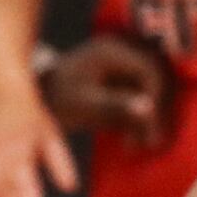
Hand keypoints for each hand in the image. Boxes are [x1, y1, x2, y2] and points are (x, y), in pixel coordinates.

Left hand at [41, 34, 170, 147]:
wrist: (40, 98)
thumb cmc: (57, 98)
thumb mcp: (84, 104)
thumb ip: (116, 105)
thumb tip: (149, 108)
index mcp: (113, 51)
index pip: (150, 70)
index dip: (156, 97)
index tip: (151, 125)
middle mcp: (124, 53)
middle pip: (156, 82)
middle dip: (156, 113)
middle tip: (152, 142)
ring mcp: (127, 66)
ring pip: (153, 93)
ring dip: (150, 120)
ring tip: (143, 145)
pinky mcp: (126, 80)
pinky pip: (145, 99)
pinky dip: (141, 120)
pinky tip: (134, 140)